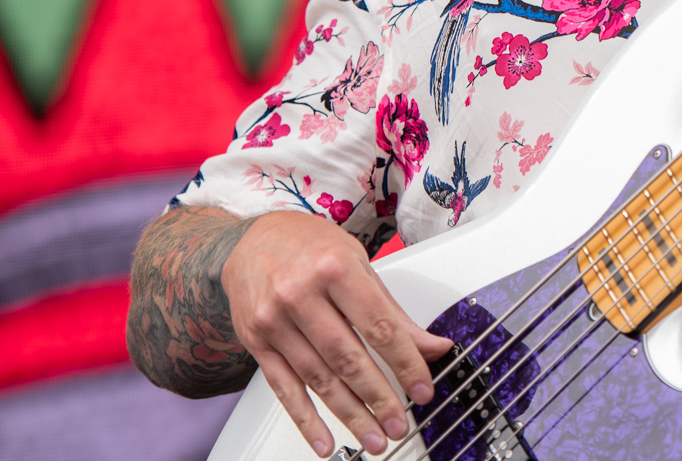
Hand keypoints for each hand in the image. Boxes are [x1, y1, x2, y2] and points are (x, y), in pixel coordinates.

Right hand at [220, 210, 452, 456]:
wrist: (250, 240)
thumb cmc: (309, 245)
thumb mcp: (359, 262)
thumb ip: (393, 310)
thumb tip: (431, 346)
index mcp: (335, 268)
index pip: (379, 326)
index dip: (405, 363)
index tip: (422, 389)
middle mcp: (300, 294)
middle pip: (347, 358)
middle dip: (378, 398)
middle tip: (398, 424)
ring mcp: (274, 321)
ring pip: (318, 379)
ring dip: (349, 415)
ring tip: (373, 438)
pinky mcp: (257, 343)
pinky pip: (284, 388)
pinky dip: (306, 419)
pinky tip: (325, 440)